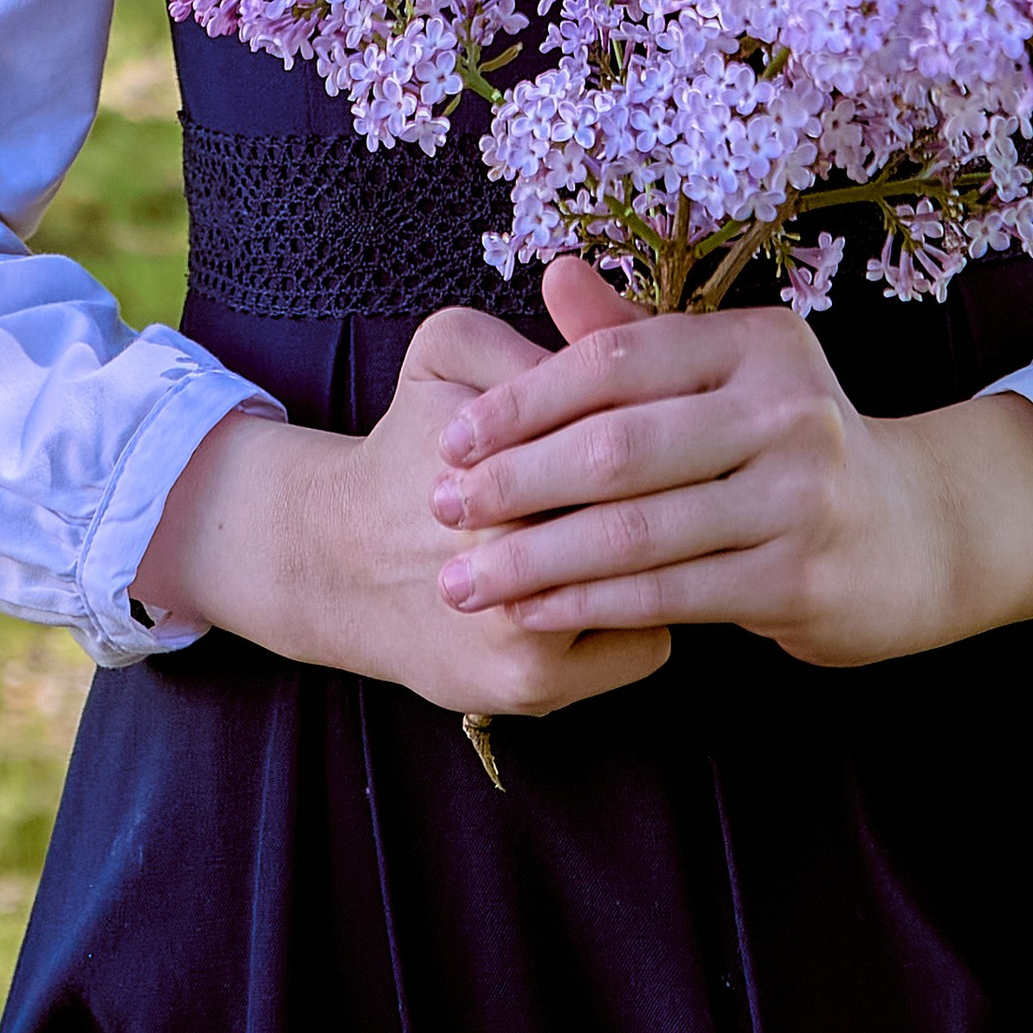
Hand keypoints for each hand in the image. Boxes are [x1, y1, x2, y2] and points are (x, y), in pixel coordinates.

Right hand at [131, 300, 673, 716]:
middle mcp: (502, 553)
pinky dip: (647, 611)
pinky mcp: (534, 686)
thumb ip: (524, 346)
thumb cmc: (411, 446)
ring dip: (673, 554)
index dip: (660, 416)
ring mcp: (521, 632)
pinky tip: (625, 582)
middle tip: (693, 467)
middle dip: (678, 487)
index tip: (673, 411)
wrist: (339, 562)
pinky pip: (647, 643)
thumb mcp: (445, 355)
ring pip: (657, 585)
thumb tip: (620, 360)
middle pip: (647, 514)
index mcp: (486, 456)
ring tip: (674, 521)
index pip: (620, 433)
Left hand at [429, 259, 1032, 668]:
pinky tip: (536, 614)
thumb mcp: (729, 375)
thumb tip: (553, 271)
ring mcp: (801, 495)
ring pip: (638, 531)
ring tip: (466, 579)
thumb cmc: (793, 444)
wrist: (920, 532)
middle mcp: (786, 408)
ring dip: (538, 560)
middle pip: (619, 447)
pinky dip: (591, 606)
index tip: (454, 439)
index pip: (616, 363)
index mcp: (755, 343)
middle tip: (443, 509)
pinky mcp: (801, 576)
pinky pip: (671, 594)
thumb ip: (636, 337)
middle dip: (517, 482)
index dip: (525, 401)